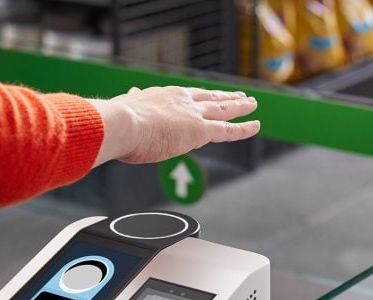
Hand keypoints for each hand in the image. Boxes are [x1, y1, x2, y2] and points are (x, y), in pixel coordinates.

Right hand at [89, 86, 259, 166]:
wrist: (121, 125)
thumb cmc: (117, 123)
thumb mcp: (125, 109)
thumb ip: (132, 102)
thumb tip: (129, 94)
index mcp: (162, 96)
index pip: (185, 97)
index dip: (196, 98)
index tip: (202, 96)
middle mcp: (181, 101)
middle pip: (209, 97)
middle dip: (224, 96)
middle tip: (238, 95)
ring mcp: (193, 115)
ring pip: (223, 109)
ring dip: (240, 106)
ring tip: (252, 104)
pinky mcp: (200, 131)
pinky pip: (228, 129)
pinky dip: (244, 128)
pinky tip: (256, 125)